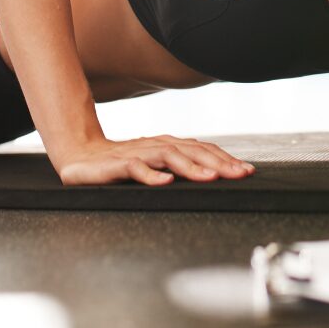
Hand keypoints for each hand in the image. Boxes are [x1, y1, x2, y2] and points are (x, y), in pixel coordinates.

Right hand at [55, 135, 255, 186]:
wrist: (80, 156)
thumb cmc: (122, 162)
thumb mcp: (155, 164)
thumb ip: (179, 166)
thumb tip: (214, 173)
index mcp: (169, 145)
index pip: (203, 150)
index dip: (226, 159)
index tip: (248, 171)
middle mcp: (157, 145)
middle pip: (192, 151)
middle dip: (218, 163)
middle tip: (240, 174)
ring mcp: (138, 153)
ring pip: (169, 157)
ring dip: (191, 168)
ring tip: (210, 178)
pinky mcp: (116, 164)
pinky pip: (136, 168)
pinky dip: (151, 175)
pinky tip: (165, 182)